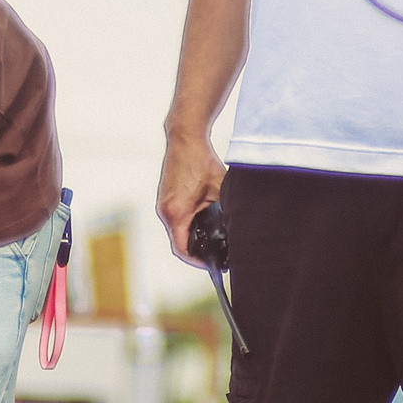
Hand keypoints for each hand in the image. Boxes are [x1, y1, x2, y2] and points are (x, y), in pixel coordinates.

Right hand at [157, 133, 225, 261]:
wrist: (185, 138)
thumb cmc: (202, 161)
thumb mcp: (221, 188)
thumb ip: (228, 210)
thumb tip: (240, 228)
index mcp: (176, 212)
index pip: (182, 249)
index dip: (197, 261)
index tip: (212, 265)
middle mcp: (165, 211)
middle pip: (178, 242)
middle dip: (196, 252)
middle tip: (216, 257)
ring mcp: (163, 204)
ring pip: (176, 231)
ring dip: (191, 238)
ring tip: (211, 243)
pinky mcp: (166, 198)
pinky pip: (175, 220)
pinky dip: (187, 226)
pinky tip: (203, 225)